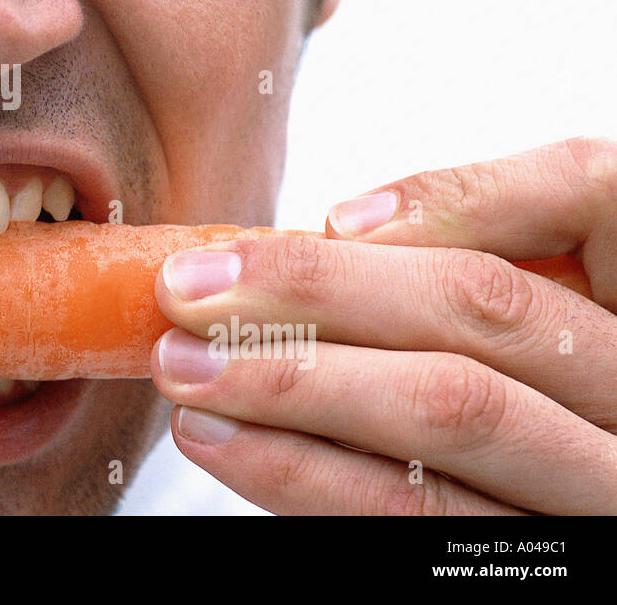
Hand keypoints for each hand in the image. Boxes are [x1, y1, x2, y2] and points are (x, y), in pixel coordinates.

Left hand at [151, 136, 616, 513]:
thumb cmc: (540, 381)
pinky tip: (228, 444)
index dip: (449, 197)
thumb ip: (489, 241)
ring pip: (450, 415)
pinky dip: (307, 476)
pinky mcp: (530, 567)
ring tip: (185, 366)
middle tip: (188, 287)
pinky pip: (417, 523)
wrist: (553, 495)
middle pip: (484, 313)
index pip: (587, 193)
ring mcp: (593, 492)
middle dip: (320, 288)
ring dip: (293, 382)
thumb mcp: (555, 293)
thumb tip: (351, 223)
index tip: (325, 215)